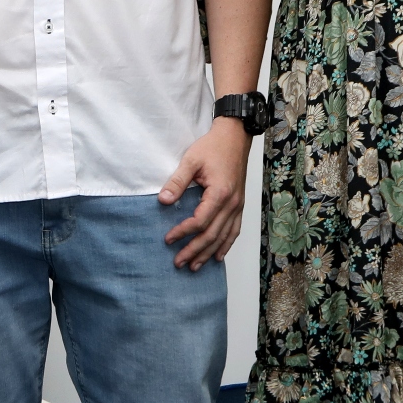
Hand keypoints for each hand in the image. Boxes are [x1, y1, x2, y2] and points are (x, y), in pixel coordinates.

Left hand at [161, 119, 250, 270]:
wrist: (235, 137)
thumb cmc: (213, 146)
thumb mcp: (191, 160)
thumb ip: (177, 181)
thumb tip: (163, 201)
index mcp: (219, 193)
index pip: (199, 221)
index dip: (183, 232)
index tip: (168, 239)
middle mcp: (232, 203)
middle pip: (212, 235)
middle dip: (195, 251)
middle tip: (178, 263)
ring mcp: (238, 205)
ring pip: (224, 237)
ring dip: (209, 253)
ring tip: (195, 266)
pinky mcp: (239, 204)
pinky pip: (235, 230)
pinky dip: (226, 245)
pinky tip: (218, 255)